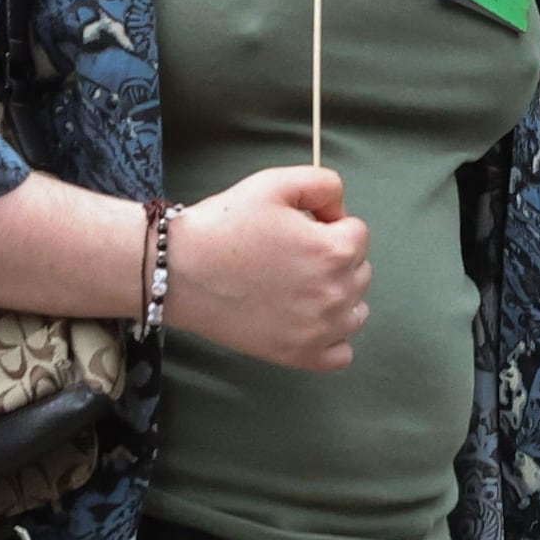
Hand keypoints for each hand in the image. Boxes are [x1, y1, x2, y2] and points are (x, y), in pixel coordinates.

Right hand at [170, 165, 369, 369]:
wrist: (179, 271)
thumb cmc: (225, 225)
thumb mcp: (275, 183)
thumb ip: (323, 184)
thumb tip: (339, 211)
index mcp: (335, 250)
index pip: (357, 233)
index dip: (327, 224)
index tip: (297, 228)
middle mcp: (335, 294)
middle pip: (359, 270)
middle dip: (334, 257)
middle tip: (291, 255)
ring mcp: (320, 330)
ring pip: (356, 310)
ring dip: (338, 296)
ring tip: (298, 286)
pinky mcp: (300, 356)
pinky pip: (342, 353)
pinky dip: (332, 337)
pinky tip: (307, 321)